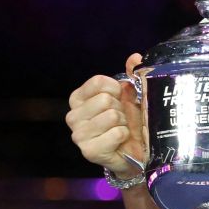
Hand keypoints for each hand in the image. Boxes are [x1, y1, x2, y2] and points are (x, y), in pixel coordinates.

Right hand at [65, 53, 145, 177]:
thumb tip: (135, 57)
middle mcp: (73, 116)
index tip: (120, 97)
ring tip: (121, 129)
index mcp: (78, 98)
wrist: (135, 150)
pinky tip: (120, 141)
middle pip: (105, 99)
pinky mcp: (89, 151)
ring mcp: (78, 135)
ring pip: (111, 116)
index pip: (98, 82)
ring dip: (123, 122)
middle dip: (121, 108)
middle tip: (122, 118)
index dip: (116, 88)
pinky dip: (124, 135)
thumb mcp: (131, 95)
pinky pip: (116, 133)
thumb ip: (132, 74)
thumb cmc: (129, 120)